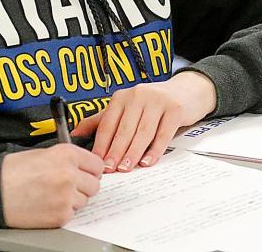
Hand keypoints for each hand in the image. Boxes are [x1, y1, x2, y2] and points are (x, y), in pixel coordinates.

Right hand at [0, 143, 103, 227]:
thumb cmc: (11, 171)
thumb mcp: (41, 154)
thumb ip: (65, 159)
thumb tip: (81, 168)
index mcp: (66, 154)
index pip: (96, 164)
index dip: (91, 170)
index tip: (87, 174)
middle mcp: (70, 174)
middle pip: (94, 185)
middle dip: (83, 186)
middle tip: (68, 187)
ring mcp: (66, 197)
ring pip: (84, 201)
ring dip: (73, 200)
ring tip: (52, 195)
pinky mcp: (60, 216)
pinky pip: (72, 215)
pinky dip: (62, 212)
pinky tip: (47, 205)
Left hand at [71, 72, 215, 172]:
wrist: (186, 91)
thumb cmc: (153, 104)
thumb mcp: (127, 108)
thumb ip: (101, 121)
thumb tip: (75, 133)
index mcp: (122, 97)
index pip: (107, 124)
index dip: (101, 144)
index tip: (96, 162)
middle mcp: (137, 95)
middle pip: (124, 129)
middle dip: (115, 151)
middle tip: (109, 169)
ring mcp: (157, 101)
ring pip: (142, 132)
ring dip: (132, 152)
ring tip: (125, 168)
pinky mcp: (174, 109)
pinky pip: (163, 133)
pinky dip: (155, 150)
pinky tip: (147, 161)